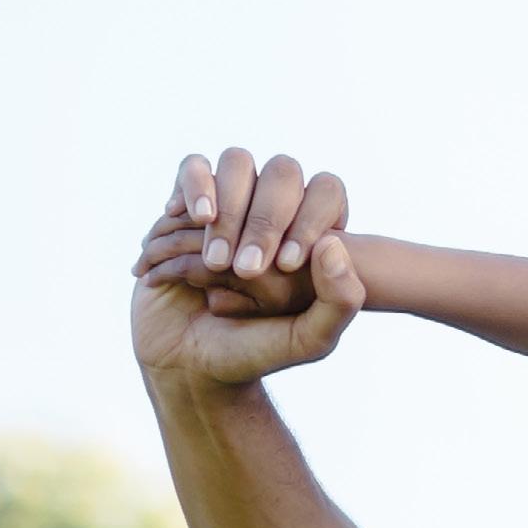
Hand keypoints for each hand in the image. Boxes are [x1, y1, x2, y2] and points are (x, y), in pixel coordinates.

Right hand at [131, 154, 362, 385]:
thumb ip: (341, 300)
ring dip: (228, 212)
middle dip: (265, 220)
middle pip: (282, 173)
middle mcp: (274, 211)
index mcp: (313, 234)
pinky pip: (193, 169)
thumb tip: (334, 244)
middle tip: (245, 270)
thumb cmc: (253, 352)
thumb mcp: (309, 340)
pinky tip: (193, 222)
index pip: (326, 192)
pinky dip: (192, 191)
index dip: (311, 219)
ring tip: (215, 262)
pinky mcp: (186, 205)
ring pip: (237, 164)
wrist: (187, 363)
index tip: (289, 265)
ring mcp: (231, 203)